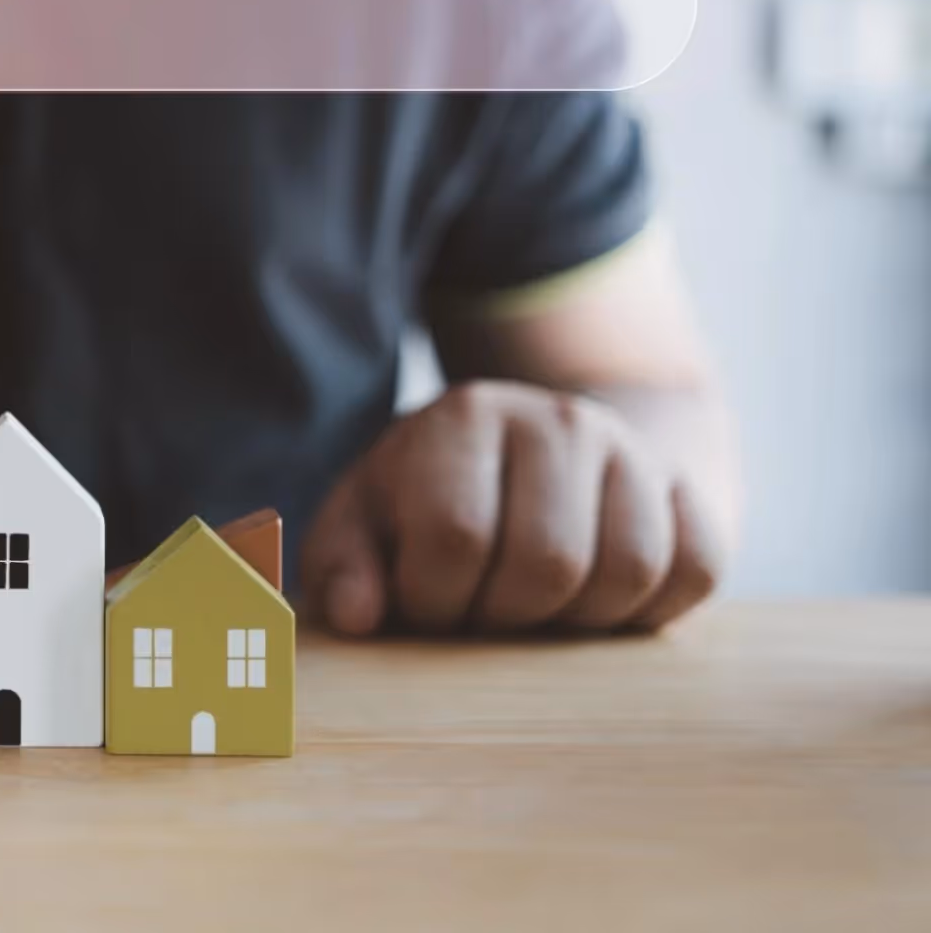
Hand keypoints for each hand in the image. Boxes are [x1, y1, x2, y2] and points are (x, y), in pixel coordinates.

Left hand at [299, 380, 728, 635]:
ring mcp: (633, 450)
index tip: (423, 601)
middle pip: (549, 561)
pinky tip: (596, 602)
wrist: (538, 450)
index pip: (456, 535)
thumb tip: (356, 615)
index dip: (432, 598)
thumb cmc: (431, 500)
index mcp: (464, 416)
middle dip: (504, 616)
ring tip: (535, 608)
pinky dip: (648, 610)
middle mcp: (558, 419)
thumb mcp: (365, 518)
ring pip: (630, 571)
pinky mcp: (691, 489)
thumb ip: (343, 563)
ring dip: (577, 621)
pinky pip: (694, 570)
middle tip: (482, 612)